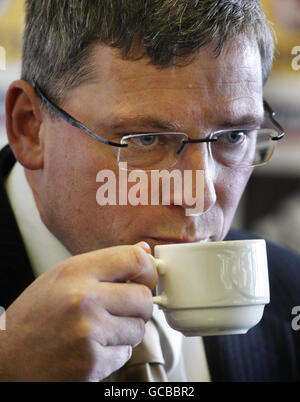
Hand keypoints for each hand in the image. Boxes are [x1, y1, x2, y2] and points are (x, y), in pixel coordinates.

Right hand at [0, 242, 156, 380]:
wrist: (6, 358)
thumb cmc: (34, 316)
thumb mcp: (62, 276)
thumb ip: (105, 263)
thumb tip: (143, 250)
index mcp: (76, 272)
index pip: (134, 259)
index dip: (148, 268)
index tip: (147, 277)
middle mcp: (83, 299)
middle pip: (143, 298)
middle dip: (139, 306)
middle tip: (121, 309)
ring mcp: (88, 333)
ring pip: (139, 329)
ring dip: (126, 331)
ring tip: (98, 330)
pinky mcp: (91, 363)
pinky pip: (125, 354)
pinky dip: (114, 353)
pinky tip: (91, 348)